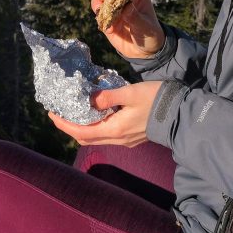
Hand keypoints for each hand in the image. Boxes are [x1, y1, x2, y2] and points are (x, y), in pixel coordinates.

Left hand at [49, 81, 163, 146]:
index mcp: (115, 130)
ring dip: (81, 128)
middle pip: (86, 139)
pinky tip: (94, 114)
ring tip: (72, 112)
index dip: (64, 124)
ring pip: (96, 138)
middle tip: (58, 112)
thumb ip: (107, 96)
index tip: (52, 113)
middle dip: (69, 127)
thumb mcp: (130, 92)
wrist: (180, 113)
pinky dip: (94, 127)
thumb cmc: (156, 100)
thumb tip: (88, 98)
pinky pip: (106, 135)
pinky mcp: (131, 137)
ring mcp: (125, 141)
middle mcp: (118, 139)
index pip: (81, 132)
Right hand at [91, 0, 164, 58]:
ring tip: (103, 11)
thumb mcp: (146, 27)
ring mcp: (113, 7)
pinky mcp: (106, 19)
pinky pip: (98, 13)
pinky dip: (100, 19)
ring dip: (98, 2)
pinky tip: (110, 30)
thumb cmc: (150, 34)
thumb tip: (126, 8)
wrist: (144, 51)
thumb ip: (136, 17)